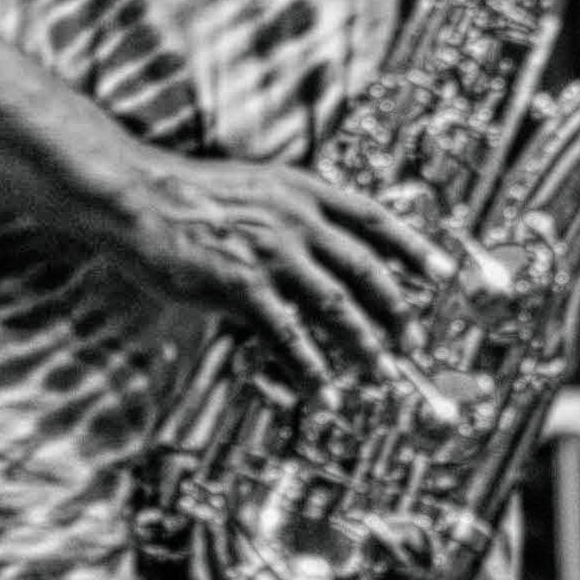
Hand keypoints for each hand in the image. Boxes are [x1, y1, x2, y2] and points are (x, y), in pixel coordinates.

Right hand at [90, 144, 441, 393]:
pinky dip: (311, 369)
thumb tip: (325, 245)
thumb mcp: (255, 187)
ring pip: (336, 307)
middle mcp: (296, 219)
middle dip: (397, 311)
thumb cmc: (187, 194)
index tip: (442, 273)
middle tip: (413, 341)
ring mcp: (271, 252)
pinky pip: (288, 337)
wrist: (137, 196)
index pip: (375, 219)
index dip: (414, 248)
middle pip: (366, 270)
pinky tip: (322, 392)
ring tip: (381, 375)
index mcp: (303, 191)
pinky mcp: (241, 285)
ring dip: (365, 346)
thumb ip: (294, 212)